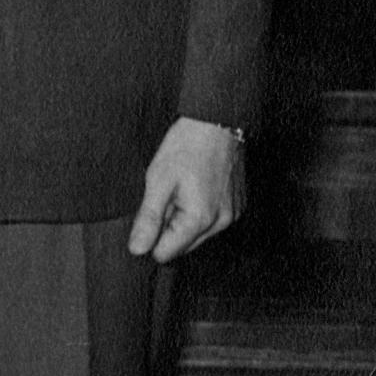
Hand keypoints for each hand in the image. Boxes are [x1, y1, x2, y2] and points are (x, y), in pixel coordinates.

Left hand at [127, 116, 245, 262]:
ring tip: (182, 188)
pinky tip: (196, 187)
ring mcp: (233, 215)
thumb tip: (137, 249)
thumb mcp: (158, 181)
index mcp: (199, 219)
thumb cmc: (186, 146)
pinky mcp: (238, 206)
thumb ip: (148, 219)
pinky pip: (212, 222)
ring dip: (184, 220)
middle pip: (183, 247)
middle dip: (168, 228)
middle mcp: (221, 223)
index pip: (165, 253)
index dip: (151, 237)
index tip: (150, 213)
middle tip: (166, 195)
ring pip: (197, 235)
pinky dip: (200, 211)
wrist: (217, 121)